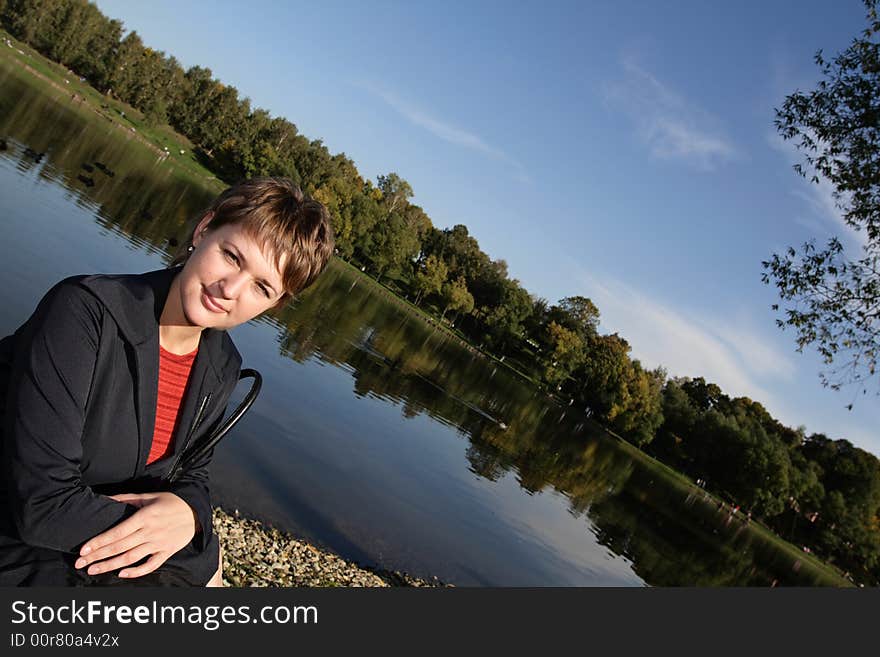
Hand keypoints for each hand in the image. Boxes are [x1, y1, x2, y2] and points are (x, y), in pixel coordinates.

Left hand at [74, 492, 198, 578]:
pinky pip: (151, 565)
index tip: (83, 550)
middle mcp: (150, 531)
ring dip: (110, 566)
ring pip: (131, 558)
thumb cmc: (170, 501)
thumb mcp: (149, 496)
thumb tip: (104, 499)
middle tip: (79, 564)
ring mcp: (159, 543)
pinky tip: (122, 574)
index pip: (117, 532)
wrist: (196, 510)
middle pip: (120, 547)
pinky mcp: (167, 551)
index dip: (99, 542)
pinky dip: (137, 571)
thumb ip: (126, 499)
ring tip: (93, 570)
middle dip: (98, 556)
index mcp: (144, 517)